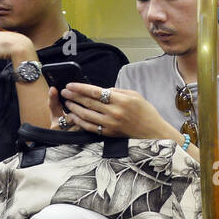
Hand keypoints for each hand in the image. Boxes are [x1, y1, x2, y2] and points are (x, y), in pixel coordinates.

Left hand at [60, 83, 176, 139]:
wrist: (153, 132)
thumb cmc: (146, 112)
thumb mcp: (134, 95)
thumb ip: (117, 91)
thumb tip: (101, 90)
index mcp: (121, 100)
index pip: (95, 92)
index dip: (81, 88)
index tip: (70, 85)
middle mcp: (114, 112)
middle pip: (89, 103)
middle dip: (74, 96)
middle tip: (65, 92)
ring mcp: (111, 124)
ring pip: (87, 116)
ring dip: (75, 108)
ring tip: (67, 103)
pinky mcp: (109, 134)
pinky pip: (91, 127)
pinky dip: (80, 122)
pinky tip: (74, 117)